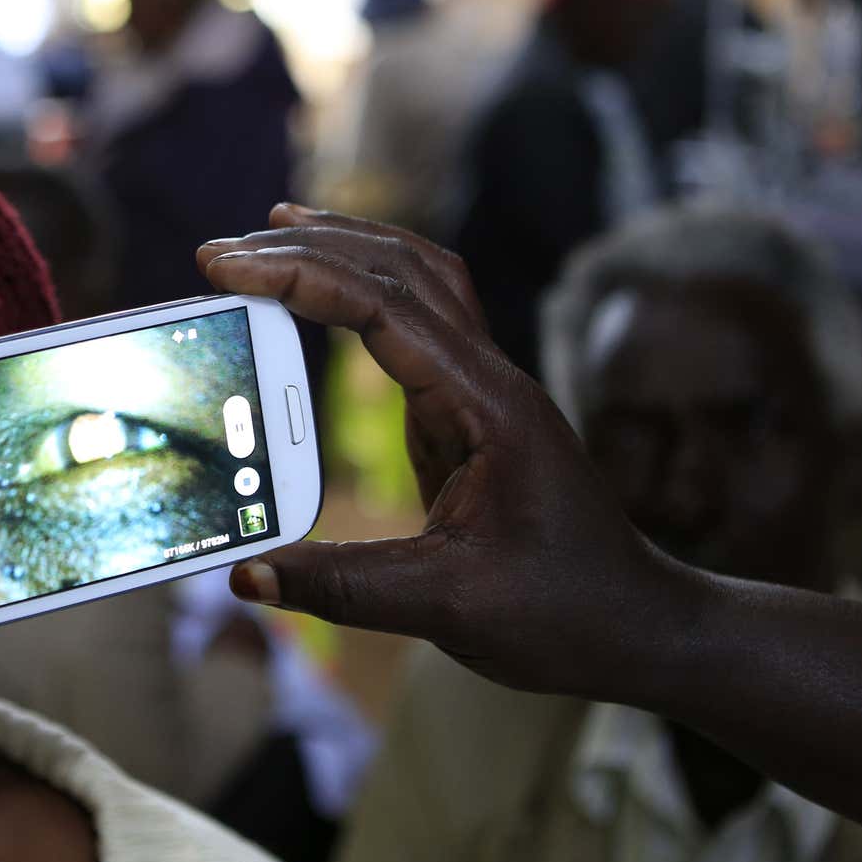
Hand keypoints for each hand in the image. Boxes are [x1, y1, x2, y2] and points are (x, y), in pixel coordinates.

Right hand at [198, 205, 688, 697]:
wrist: (638, 626)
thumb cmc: (563, 614)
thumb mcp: (447, 608)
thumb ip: (342, 588)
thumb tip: (246, 574)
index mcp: (489, 406)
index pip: (384, 309)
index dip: (300, 277)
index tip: (227, 269)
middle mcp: (491, 381)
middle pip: (401, 271)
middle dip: (310, 249)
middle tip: (222, 253)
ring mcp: (485, 393)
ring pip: (418, 283)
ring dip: (347, 251)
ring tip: (275, 234)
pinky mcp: (472, 415)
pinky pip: (419, 327)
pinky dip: (369, 293)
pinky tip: (331, 301)